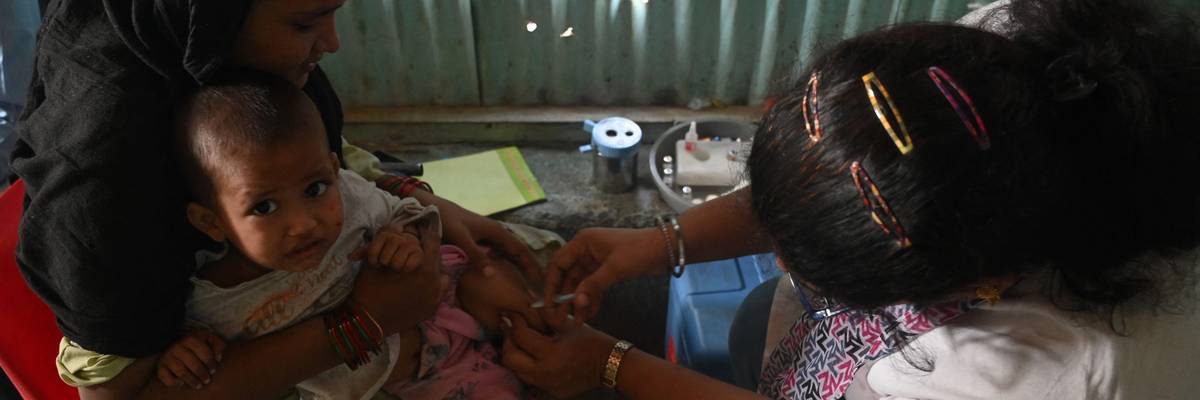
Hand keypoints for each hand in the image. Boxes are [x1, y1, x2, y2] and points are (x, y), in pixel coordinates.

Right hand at [155, 330, 225, 389]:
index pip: (204, 352)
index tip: (213, 370)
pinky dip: (174, 382)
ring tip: (199, 385)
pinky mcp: (160, 366)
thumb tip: (218, 357)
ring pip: (181, 372)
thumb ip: (218, 344)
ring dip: (192, 380)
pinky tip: (181, 383)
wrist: (174, 345)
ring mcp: (167, 356)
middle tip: (207, 380)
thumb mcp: (208, 339)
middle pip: (193, 363)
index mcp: (190, 338)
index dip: (210, 363)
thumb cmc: (197, 345)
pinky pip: (165, 377)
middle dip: (202, 374)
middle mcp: (177, 346)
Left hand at [350, 223, 422, 271]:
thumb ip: (364, 252)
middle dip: (385, 263)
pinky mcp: (419, 253)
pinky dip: (406, 268)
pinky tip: (406, 266)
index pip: (372, 251)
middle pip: (384, 258)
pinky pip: (408, 266)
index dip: (372, 260)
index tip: (376, 262)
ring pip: (396, 263)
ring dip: (395, 266)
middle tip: (388, 263)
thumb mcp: (375, 250)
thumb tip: (350, 256)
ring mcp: (410, 243)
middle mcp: (398, 236)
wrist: (409, 251)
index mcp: (385, 233)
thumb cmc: (388, 250)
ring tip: (397, 264)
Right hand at [351, 221, 447, 333]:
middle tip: (415, 251)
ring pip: (442, 275)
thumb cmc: (369, 288)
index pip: (433, 241)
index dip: (424, 234)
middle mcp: (436, 284)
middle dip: (427, 253)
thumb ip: (388, 239)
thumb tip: (397, 225)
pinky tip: (418, 284)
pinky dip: (432, 286)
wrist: (367, 322)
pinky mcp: (432, 310)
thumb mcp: (375, 259)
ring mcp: (436, 299)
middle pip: (438, 258)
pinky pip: (439, 292)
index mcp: (424, 269)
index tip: (418, 232)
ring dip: (432, 269)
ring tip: (417, 268)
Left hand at [411, 190, 542, 286]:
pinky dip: (507, 263)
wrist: (434, 208)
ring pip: (510, 253)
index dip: (531, 265)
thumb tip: (492, 275)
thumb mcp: (461, 238)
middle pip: (518, 252)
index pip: (520, 250)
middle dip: (530, 267)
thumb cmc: (447, 220)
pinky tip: (508, 274)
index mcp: (496, 231)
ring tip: (529, 282)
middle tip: (540, 286)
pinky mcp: (482, 240)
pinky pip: (500, 253)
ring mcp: (490, 236)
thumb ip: (476, 255)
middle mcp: (497, 233)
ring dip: (520, 266)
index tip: (541, 280)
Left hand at [499, 311, 616, 398]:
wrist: (611, 364)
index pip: (520, 337)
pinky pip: (531, 379)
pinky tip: (534, 356)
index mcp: (550, 353)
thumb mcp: (567, 324)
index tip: (512, 314)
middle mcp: (545, 373)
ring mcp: (547, 385)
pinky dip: (528, 366)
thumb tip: (525, 305)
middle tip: (512, 330)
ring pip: (517, 370)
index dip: (514, 322)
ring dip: (516, 355)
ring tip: (521, 342)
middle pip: (510, 358)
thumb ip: (544, 316)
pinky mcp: (551, 391)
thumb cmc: (591, 341)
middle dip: (508, 342)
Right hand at [544, 227, 667, 321]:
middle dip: (565, 298)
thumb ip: (593, 286)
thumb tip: (575, 304)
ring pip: (580, 285)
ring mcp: (595, 262)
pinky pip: (593, 288)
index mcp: (582, 242)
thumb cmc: (638, 251)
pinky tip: (590, 314)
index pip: (558, 264)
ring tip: (577, 321)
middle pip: (567, 277)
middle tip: (560, 319)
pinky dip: (591, 300)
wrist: (665, 249)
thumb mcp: (615, 268)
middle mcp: (585, 251)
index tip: (550, 305)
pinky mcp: (606, 271)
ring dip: (578, 302)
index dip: (551, 285)